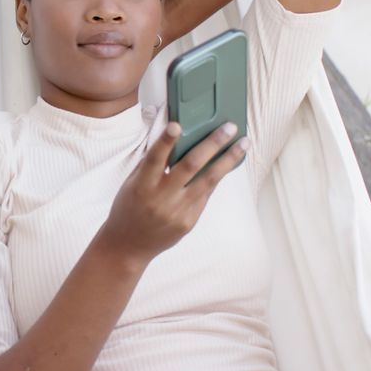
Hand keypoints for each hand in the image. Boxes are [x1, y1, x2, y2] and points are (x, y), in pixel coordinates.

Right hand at [96, 121, 248, 266]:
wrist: (129, 246)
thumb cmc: (127, 209)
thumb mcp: (131, 185)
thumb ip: (149, 164)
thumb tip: (172, 139)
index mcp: (142, 186)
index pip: (154, 159)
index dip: (165, 142)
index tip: (177, 125)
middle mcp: (161, 198)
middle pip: (191, 166)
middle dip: (212, 144)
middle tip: (229, 127)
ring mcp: (178, 211)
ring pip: (208, 180)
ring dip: (228, 160)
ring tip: (243, 144)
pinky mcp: (189, 221)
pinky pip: (205, 195)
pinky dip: (216, 177)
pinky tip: (228, 164)